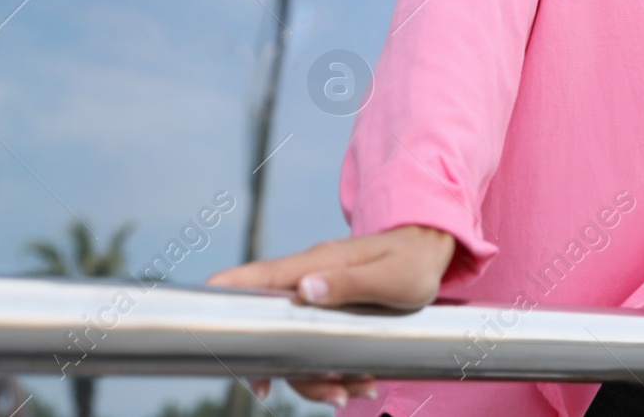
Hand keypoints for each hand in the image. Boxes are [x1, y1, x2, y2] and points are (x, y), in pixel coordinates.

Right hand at [205, 225, 457, 409]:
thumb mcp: (389, 276)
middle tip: (332, 393)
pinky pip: (318, 346)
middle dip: (291, 370)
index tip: (213, 340)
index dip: (223, 300)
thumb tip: (303, 290)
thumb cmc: (413, 260)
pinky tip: (364, 381)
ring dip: (322, 376)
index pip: (255, 279)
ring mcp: (316, 295)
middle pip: (272, 330)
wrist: (431, 249)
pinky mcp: (329, 310)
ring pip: (296, 346)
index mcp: (313, 265)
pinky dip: (336, 370)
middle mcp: (306, 280)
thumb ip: (348, 283)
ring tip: (361, 390)